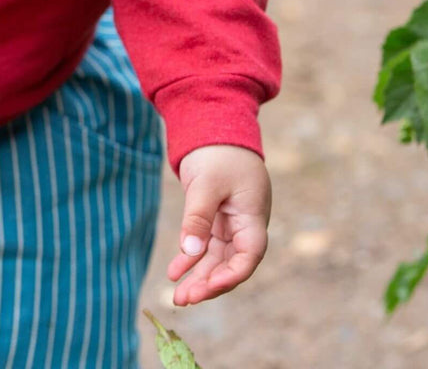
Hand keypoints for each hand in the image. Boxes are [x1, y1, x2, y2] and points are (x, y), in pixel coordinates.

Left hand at [167, 144, 271, 305]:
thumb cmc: (218, 153)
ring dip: (198, 277)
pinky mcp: (215, 219)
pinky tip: (174, 273)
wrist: (216, 128)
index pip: (248, 256)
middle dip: (208, 284)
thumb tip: (190, 252)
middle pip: (229, 264)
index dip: (230, 276)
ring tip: (178, 297)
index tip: (208, 287)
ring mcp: (230, 224)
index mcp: (253, 217)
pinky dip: (189, 258)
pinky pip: (204, 246)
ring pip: (216, 259)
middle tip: (183, 300)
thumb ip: (198, 217)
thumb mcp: (206, 183)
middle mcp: (245, 226)